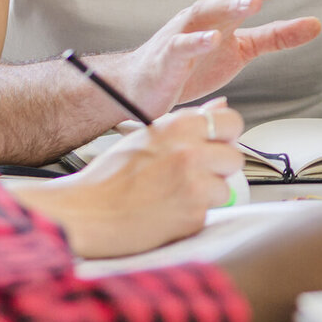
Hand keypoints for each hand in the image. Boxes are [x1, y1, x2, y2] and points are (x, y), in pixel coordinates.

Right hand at [16, 99, 244, 258]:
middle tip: (192, 175)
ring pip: (225, 189)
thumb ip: (188, 121)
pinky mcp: (194, 216)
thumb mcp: (148, 135)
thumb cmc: (109, 177)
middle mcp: (191, 153)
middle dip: (218, 168)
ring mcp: (195, 186)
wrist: (86, 214)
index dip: (225, 136)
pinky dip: (192, 216)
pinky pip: (209, 213)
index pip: (232, 121)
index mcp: (180, 127)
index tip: (217, 145)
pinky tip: (167, 212)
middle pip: (234, 158)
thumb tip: (220, 105)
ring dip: (206, 195)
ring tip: (174, 196)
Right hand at [111, 0, 321, 118]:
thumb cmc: (191, 65)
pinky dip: (196, 41)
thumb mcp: (241, 49)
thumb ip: (276, 36)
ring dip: (228, 6)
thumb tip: (315, 25)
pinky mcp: (167, 58)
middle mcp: (202, 17)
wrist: (142, 88)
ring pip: (205, 13)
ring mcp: (182, 35)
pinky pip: (181, 46)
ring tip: (252, 3)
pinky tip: (213, 39)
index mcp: (221, 14)